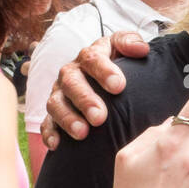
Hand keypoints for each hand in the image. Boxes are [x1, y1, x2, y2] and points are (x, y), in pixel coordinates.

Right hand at [42, 30, 150, 148]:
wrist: (105, 80)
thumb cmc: (117, 65)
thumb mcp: (123, 49)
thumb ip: (131, 43)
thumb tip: (141, 49)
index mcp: (89, 56)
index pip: (92, 58)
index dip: (104, 71)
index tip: (119, 86)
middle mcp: (71, 73)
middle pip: (71, 82)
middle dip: (85, 99)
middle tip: (99, 116)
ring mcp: (60, 93)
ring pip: (56, 103)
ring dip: (68, 118)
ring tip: (82, 133)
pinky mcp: (54, 112)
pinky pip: (47, 122)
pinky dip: (50, 133)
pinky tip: (56, 144)